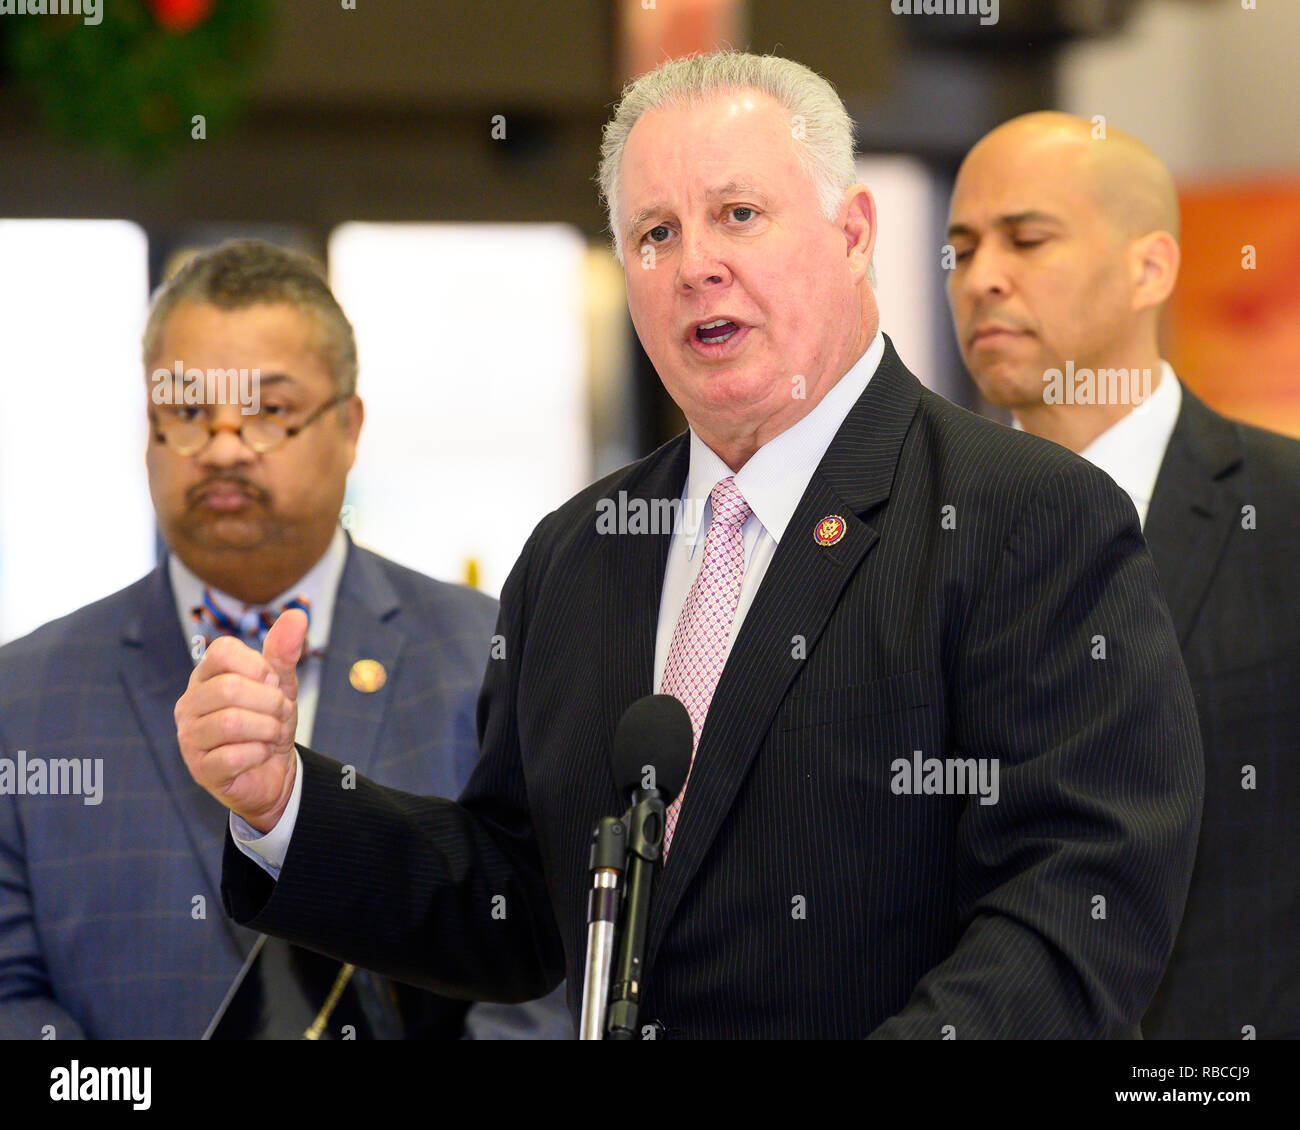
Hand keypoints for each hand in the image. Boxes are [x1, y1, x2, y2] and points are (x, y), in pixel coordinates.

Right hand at [175, 609, 305, 833]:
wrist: (273, 771)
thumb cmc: (269, 721)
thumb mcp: (280, 684)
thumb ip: (284, 651)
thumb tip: (298, 614)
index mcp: (205, 676)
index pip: (222, 651)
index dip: (258, 666)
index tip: (272, 683)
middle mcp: (189, 704)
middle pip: (230, 688)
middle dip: (270, 703)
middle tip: (280, 714)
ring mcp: (190, 737)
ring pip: (232, 722)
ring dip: (268, 729)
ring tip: (273, 734)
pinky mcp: (199, 769)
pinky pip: (235, 756)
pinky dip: (260, 754)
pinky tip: (260, 754)